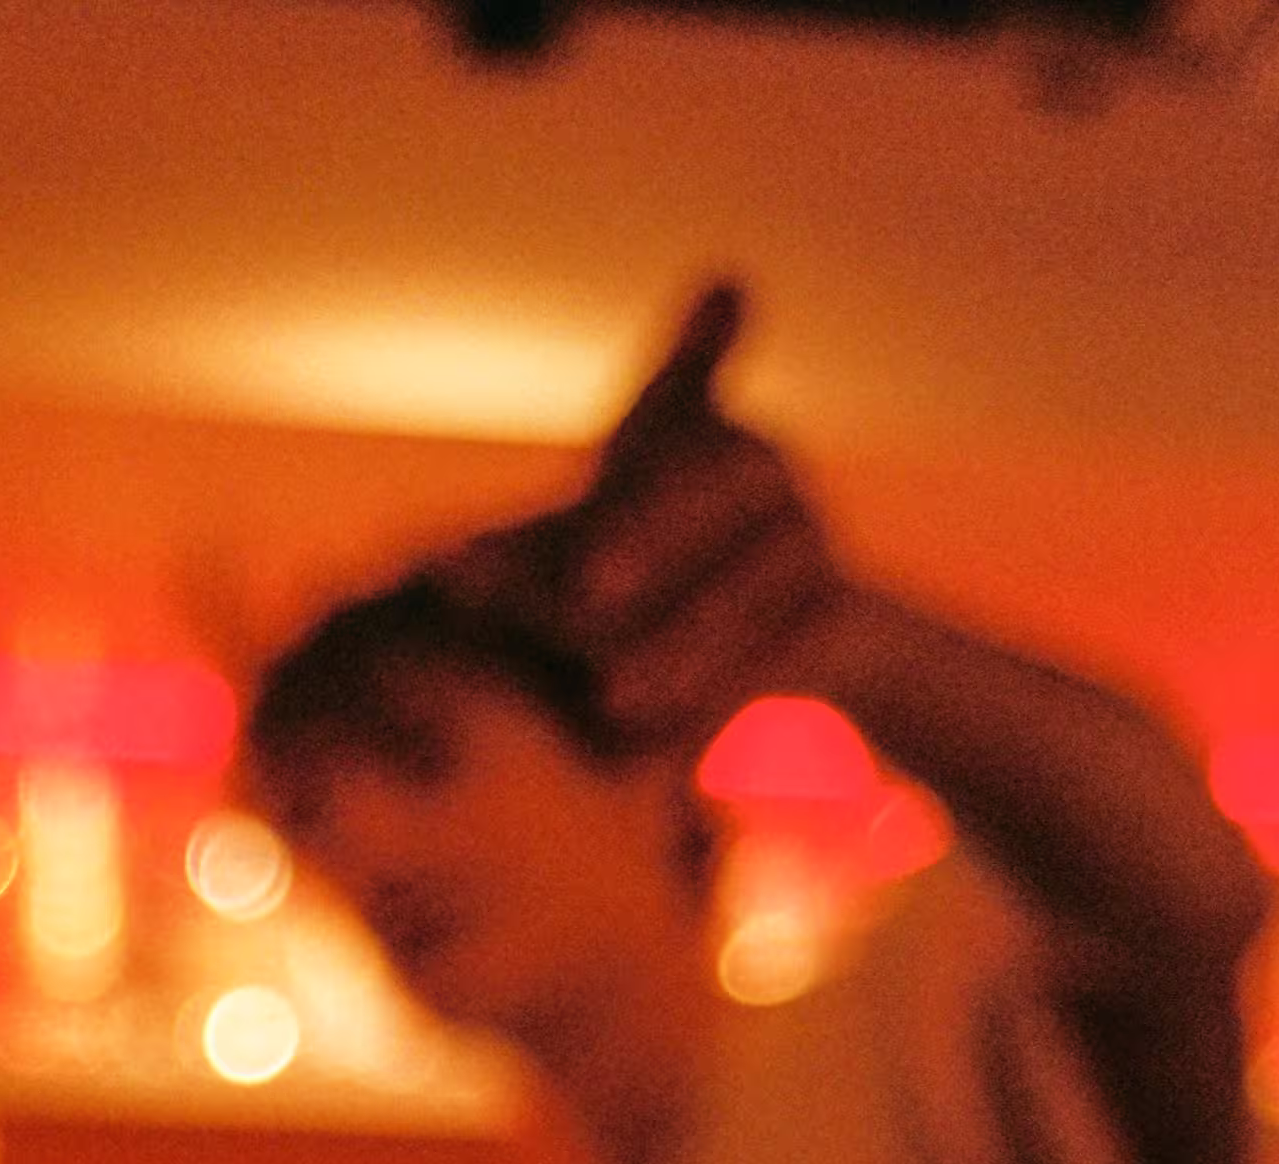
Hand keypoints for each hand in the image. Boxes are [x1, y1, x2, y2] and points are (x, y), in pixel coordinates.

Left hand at [426, 284, 853, 755]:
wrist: (782, 640)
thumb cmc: (631, 585)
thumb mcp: (568, 561)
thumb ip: (514, 559)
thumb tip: (438, 569)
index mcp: (698, 430)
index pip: (681, 390)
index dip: (697, 348)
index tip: (727, 290)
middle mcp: (762, 468)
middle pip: (714, 486)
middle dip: (650, 533)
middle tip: (585, 588)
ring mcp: (809, 537)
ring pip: (746, 586)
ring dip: (680, 645)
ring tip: (610, 700)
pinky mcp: (839, 618)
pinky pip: (778, 659)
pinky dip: (720, 702)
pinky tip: (667, 757)